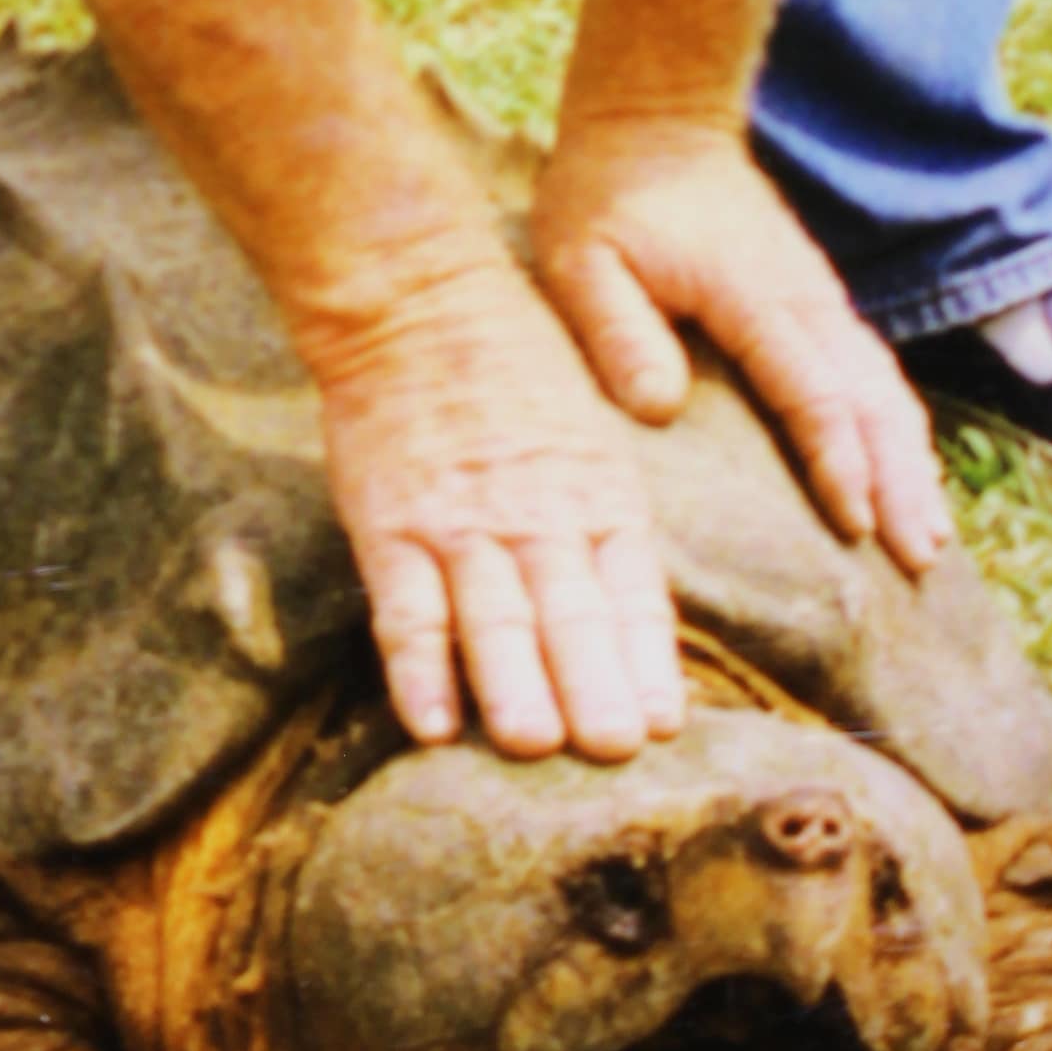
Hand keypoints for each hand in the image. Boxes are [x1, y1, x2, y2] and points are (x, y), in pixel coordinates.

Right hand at [308, 255, 685, 764]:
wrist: (416, 297)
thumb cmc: (513, 365)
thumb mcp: (591, 434)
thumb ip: (607, 519)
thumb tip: (629, 605)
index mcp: (598, 495)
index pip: (632, 595)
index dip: (646, 663)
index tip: (660, 727)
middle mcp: (538, 517)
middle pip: (573, 616)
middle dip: (595, 689)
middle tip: (612, 752)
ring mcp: (462, 524)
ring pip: (495, 618)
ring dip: (517, 686)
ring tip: (536, 745)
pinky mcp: (391, 526)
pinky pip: (407, 609)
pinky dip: (418, 669)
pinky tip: (431, 724)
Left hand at [530, 113, 948, 573]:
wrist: (654, 118)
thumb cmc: (608, 194)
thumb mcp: (582, 258)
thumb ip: (618, 331)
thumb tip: (658, 408)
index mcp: (752, 297)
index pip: (812, 391)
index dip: (838, 462)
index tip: (858, 526)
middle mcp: (804, 299)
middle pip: (872, 399)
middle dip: (902, 480)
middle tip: (921, 557)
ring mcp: (818, 296)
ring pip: (885, 387)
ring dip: (912, 459)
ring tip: (931, 535)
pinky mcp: (816, 298)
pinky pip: (873, 370)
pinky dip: (898, 425)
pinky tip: (909, 472)